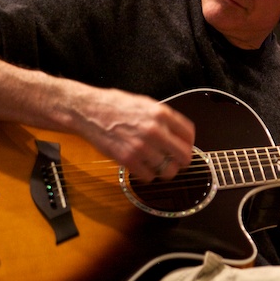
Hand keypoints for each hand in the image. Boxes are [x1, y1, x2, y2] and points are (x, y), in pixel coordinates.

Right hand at [69, 87, 194, 181]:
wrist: (89, 111)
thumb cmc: (116, 105)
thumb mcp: (145, 103)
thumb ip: (164, 118)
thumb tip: (180, 134)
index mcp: (161, 113)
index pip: (188, 134)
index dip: (189, 143)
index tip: (185, 147)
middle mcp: (155, 130)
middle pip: (184, 155)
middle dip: (183, 161)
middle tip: (178, 162)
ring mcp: (141, 146)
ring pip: (168, 170)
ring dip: (165, 170)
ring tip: (159, 166)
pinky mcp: (128, 159)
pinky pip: (148, 176)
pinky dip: (148, 175)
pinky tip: (143, 167)